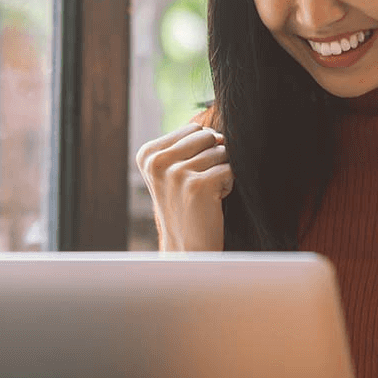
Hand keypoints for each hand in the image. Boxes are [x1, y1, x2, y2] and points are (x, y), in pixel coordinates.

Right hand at [136, 123, 232, 250]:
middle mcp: (157, 161)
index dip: (201, 150)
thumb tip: (219, 134)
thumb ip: (188, 144)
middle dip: (213, 157)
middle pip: (207, 135)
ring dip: (220, 172)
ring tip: (205, 194)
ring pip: (220, 151)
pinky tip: (213, 202)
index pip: (193, 128)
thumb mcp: (172, 171)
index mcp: (147, 154)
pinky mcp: (197, 185)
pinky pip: (230, 168)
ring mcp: (176, 173)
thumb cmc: (186, 206)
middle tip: (199, 184)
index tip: (188, 176)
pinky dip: (228, 184)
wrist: (187, 249)